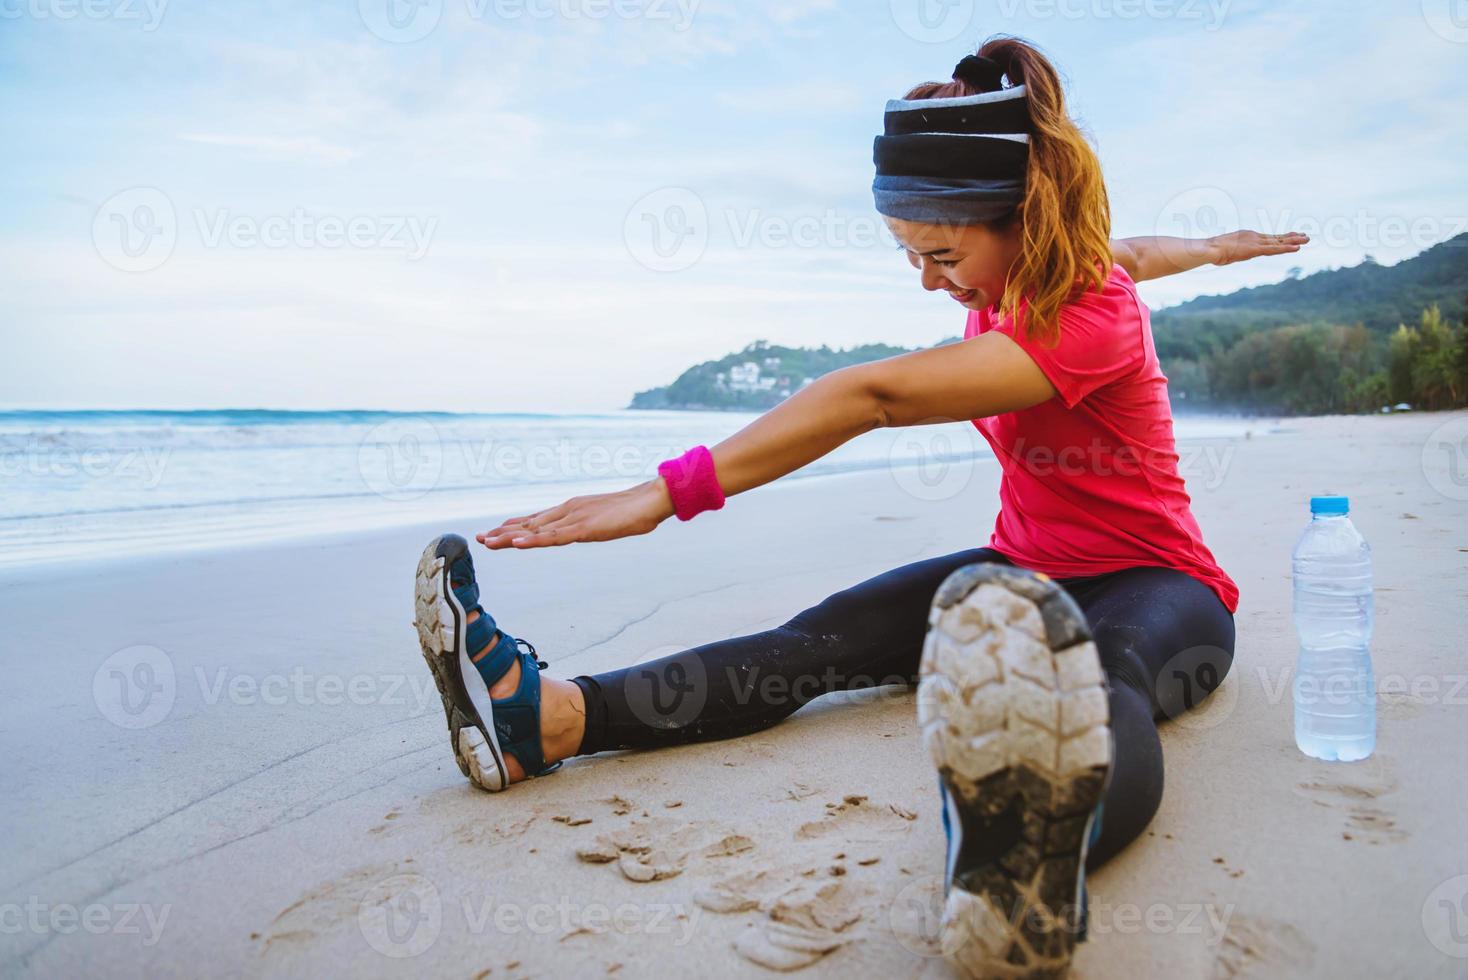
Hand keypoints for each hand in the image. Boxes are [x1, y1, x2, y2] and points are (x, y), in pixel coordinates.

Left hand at [477, 478, 676, 549]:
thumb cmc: (634, 509)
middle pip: (530, 524)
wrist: (652, 498)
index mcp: (572, 510)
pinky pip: (554, 537)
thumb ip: (593, 525)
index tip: (493, 533)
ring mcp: (574, 519)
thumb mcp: (606, 520)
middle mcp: (567, 511)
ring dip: (510, 537)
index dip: (514, 527)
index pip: (537, 520)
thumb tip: (588, 529)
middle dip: (504, 532)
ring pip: (536, 531)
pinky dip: (534, 540)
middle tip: (479, 538)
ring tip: (487, 542)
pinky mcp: (584, 528)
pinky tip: (518, 545)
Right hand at [1211, 230, 1308, 266]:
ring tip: (1307, 238)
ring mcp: (1255, 242)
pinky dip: (1286, 248)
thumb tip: (1217, 257)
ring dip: (1293, 241)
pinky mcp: (1256, 249)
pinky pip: (1274, 249)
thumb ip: (1224, 255)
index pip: (1267, 239)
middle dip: (1290, 237)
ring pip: (1278, 242)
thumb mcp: (1220, 254)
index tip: (1291, 237)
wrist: (1210, 249)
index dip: (1280, 239)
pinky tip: (1297, 248)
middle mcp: (1254, 238)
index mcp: (1247, 238)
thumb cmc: (1211, 252)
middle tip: (1304, 235)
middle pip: (1275, 238)